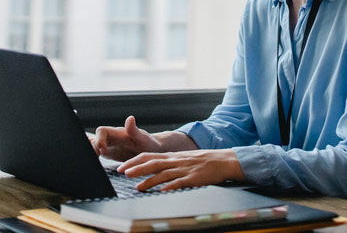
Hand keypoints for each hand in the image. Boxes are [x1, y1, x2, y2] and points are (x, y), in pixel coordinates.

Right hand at [92, 116, 162, 160]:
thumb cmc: (149, 143)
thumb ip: (134, 130)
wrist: (153, 150)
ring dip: (91, 152)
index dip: (99, 139)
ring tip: (93, 162)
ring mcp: (110, 146)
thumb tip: (130, 118)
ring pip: (94, 146)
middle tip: (96, 158)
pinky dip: (93, 155)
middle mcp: (112, 138)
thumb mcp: (143, 139)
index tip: (103, 150)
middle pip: (95, 139)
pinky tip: (92, 162)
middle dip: (92, 148)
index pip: (102, 131)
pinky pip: (98, 152)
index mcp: (118, 133)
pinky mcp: (110, 154)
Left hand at [117, 149, 244, 191]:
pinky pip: (180, 182)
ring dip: (149, 180)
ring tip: (138, 186)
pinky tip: (162, 190)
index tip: (122, 167)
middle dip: (136, 168)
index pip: (149, 156)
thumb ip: (170, 163)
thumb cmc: (204, 161)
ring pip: (164, 174)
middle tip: (123, 173)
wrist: (224, 160)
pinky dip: (170, 186)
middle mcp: (176, 161)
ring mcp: (185, 169)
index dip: (134, 161)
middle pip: (153, 163)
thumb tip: (154, 169)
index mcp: (173, 156)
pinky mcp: (194, 178)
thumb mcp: (184, 158)